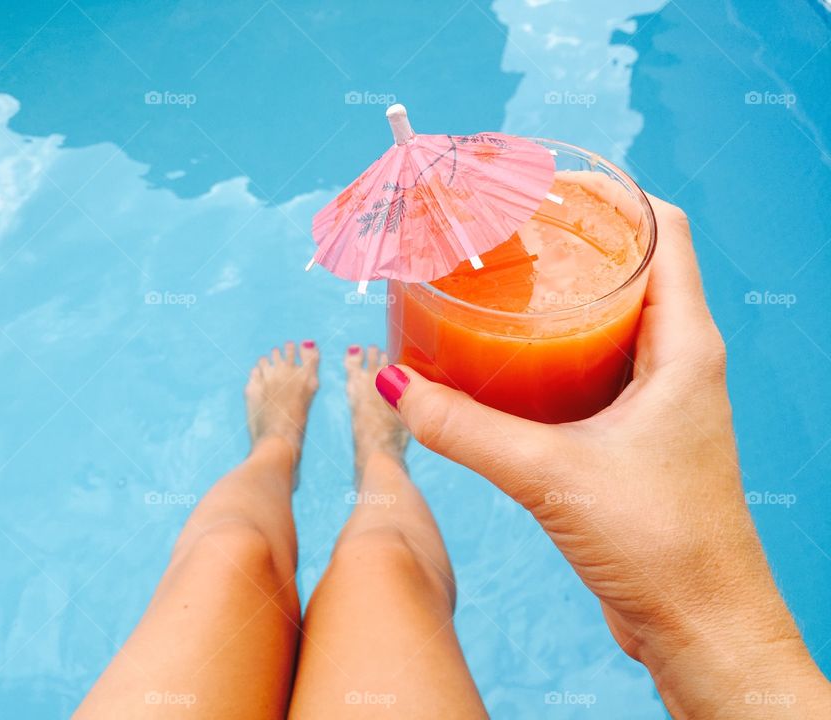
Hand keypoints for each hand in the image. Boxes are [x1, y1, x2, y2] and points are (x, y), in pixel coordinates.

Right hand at [376, 191, 830, 717]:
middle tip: (503, 232)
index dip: (608, 193)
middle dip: (570, 241)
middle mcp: (678, 361)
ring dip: (559, 298)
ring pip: (609, 320)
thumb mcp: (550, 474)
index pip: (664, 230)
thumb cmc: (662, 546)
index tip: (542, 184)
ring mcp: (658, 399)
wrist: (701, 626)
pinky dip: (551, 352)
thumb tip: (393, 387)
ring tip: (495, 284)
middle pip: (631, 266)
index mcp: (684, 346)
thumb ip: (466, 430)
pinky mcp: (634, 435)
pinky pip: (593, 369)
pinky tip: (504, 361)